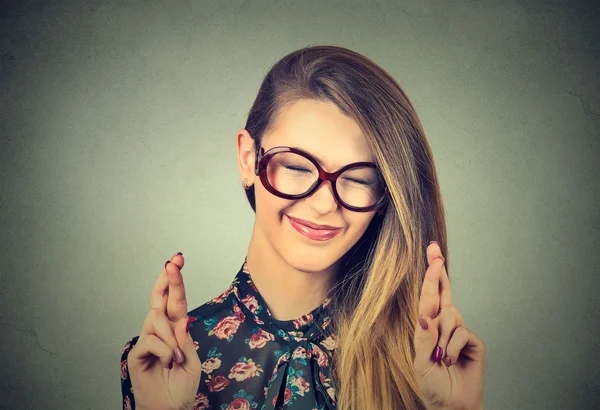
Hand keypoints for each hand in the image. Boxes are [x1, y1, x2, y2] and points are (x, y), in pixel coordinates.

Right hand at [127, 253, 201, 409]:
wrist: (170, 408)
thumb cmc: (181, 385)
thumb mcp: (192, 360)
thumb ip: (186, 339)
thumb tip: (183, 317)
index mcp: (175, 328)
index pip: (174, 300)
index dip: (175, 280)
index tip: (178, 259)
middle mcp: (160, 330)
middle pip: (160, 299)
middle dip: (168, 279)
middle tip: (173, 263)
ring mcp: (147, 340)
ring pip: (157, 320)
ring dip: (171, 336)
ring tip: (177, 357)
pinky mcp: (136, 353)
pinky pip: (150, 340)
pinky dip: (164, 349)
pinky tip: (168, 361)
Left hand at [413, 242, 485, 409]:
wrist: (451, 405)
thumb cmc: (433, 385)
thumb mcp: (421, 362)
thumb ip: (424, 339)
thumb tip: (425, 316)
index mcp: (428, 326)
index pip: (429, 297)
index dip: (431, 276)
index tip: (433, 256)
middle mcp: (444, 325)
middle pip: (443, 292)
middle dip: (437, 271)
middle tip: (434, 251)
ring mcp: (459, 332)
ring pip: (451, 315)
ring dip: (442, 336)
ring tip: (441, 357)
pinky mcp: (474, 342)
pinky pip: (462, 333)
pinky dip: (453, 348)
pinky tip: (452, 360)